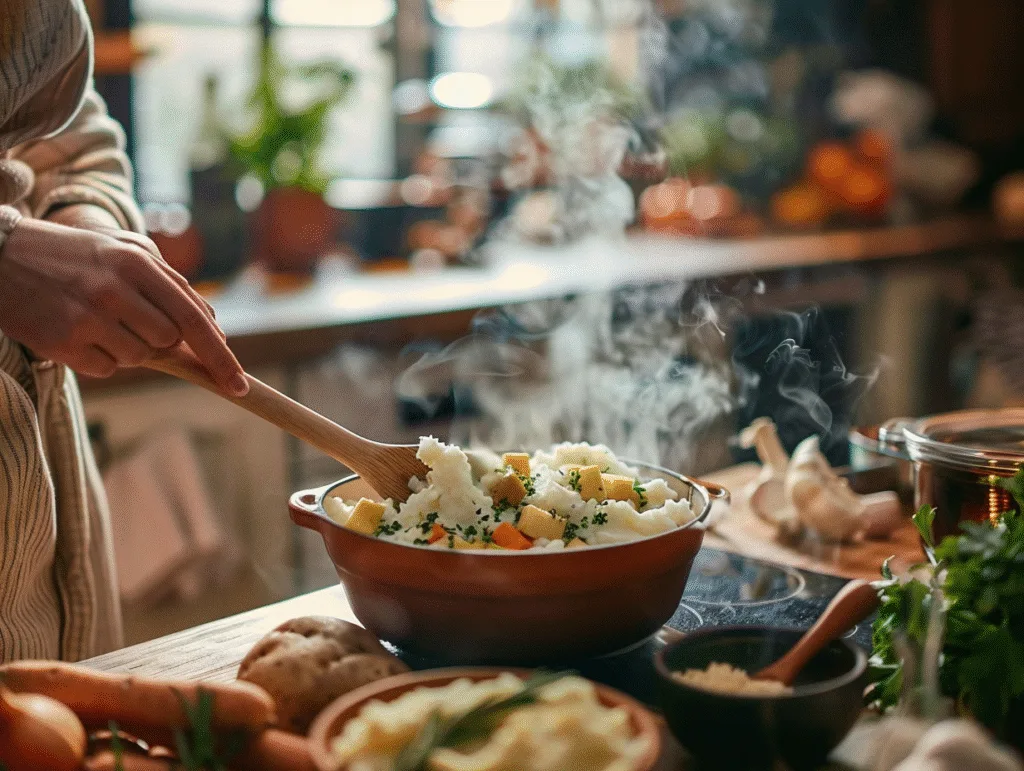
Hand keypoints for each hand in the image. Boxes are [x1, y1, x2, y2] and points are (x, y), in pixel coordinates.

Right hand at [0, 216, 247, 395]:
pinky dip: (98, 358)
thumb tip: (214, 329)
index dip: (220, 355)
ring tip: (97, 318)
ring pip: (139, 358)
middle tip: (128, 317)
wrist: (0, 255)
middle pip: (169, 341)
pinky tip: (76, 330)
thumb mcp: (124, 252)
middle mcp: (114, 288)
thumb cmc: (75, 256)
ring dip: (126, 347)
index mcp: (136, 262)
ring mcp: (87, 317)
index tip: (238, 384)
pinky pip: (106, 369)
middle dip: (159, 339)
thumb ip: (171, 286)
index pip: (193, 318)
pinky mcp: (63, 342)